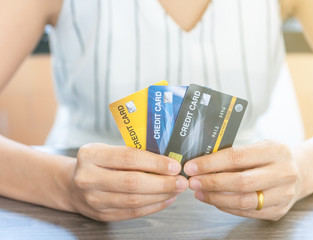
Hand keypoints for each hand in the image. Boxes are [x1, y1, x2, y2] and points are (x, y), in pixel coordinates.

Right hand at [66, 143, 187, 221]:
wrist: (71, 185)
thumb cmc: (97, 163)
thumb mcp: (107, 149)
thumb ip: (131, 152)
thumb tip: (167, 158)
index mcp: (91, 155)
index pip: (128, 158)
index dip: (154, 163)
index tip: (174, 165)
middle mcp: (89, 178)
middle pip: (132, 182)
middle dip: (162, 183)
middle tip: (181, 181)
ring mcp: (94, 200)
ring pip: (134, 200)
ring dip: (161, 196)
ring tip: (176, 189)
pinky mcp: (102, 215)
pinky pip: (132, 213)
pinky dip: (153, 206)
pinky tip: (166, 199)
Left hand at [184, 140, 300, 220]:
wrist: (300, 172)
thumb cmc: (272, 157)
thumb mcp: (258, 147)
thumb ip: (234, 154)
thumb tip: (201, 164)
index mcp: (275, 150)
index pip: (237, 157)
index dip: (210, 163)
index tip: (192, 167)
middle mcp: (283, 172)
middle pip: (240, 182)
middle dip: (211, 183)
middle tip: (192, 182)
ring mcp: (283, 194)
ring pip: (243, 201)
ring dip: (215, 198)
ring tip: (199, 192)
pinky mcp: (279, 211)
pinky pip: (247, 212)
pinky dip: (226, 207)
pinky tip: (214, 200)